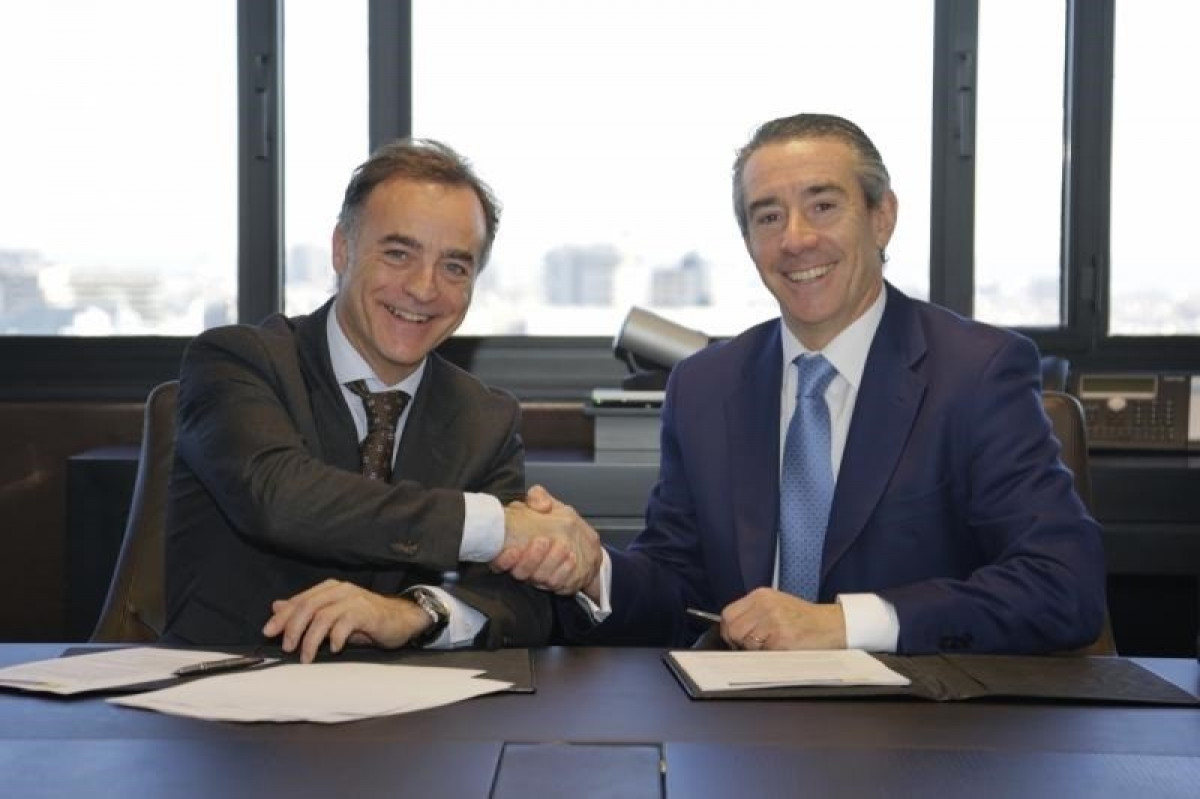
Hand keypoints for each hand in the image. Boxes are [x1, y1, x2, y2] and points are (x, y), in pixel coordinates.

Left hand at [261, 579, 431, 663]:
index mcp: (330, 589)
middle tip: (286, 647)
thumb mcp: (333, 615)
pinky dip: (335, 638)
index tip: (268, 633)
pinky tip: (333, 649)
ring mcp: (354, 600)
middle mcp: (340, 590)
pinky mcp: (367, 612)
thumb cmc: (366, 620)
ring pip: (323, 616)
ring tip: (306, 657)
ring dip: (310, 639)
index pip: (300, 601)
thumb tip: (277, 606)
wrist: (401, 619)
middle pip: (308, 606)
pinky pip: (345, 624)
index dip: (282, 617)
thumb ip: (307, 611)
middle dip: (293, 628)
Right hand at [491, 486, 601, 596]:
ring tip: (562, 547)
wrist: (583, 545)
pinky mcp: (559, 585)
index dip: (502, 560)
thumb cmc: (560, 524)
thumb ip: (538, 498)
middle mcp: (525, 568)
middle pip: (521, 572)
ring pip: (540, 578)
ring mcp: (541, 579)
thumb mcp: (548, 506)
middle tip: (542, 541)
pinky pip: (559, 583)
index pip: (499, 562)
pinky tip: (572, 559)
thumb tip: (542, 505)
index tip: (512, 550)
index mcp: (515, 550)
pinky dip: (565, 571)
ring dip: (550, 562)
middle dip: (531, 559)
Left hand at [719, 587, 847, 650]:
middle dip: (739, 643)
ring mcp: (774, 622)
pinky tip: (781, 649)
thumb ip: (753, 613)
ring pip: (746, 643)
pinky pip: (762, 654)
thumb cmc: (803, 618)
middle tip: (753, 646)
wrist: (831, 625)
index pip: (728, 614)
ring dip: (755, 650)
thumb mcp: (775, 604)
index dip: (729, 630)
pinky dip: (768, 656)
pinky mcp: (782, 639)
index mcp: (761, 595)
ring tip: (771, 646)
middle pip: (734, 630)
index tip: (735, 639)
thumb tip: (730, 630)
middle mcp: (765, 605)